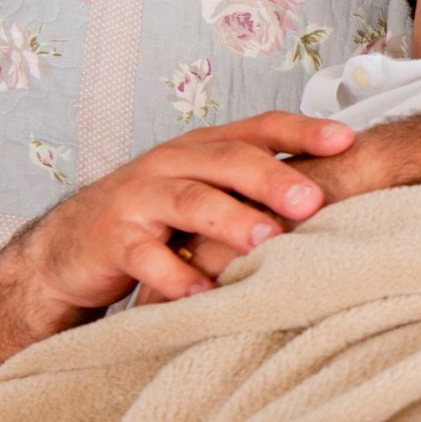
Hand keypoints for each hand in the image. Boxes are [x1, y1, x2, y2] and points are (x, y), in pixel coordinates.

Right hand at [2, 112, 353, 343]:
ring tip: (265, 242)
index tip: (347, 140)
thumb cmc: (161, 217)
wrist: (72, 245)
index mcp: (205, 147)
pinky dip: (174, 274)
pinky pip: (144, 256)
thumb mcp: (210, 191)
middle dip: (273, 178)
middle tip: (312, 201)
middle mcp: (173, 163)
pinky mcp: (111, 239)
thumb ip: (261, 188)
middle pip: (229, 160)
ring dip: (230, 221)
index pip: (259, 128)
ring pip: (190, 201)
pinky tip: (202, 293)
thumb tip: (345, 191)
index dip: (302, 131)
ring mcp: (139, 198)